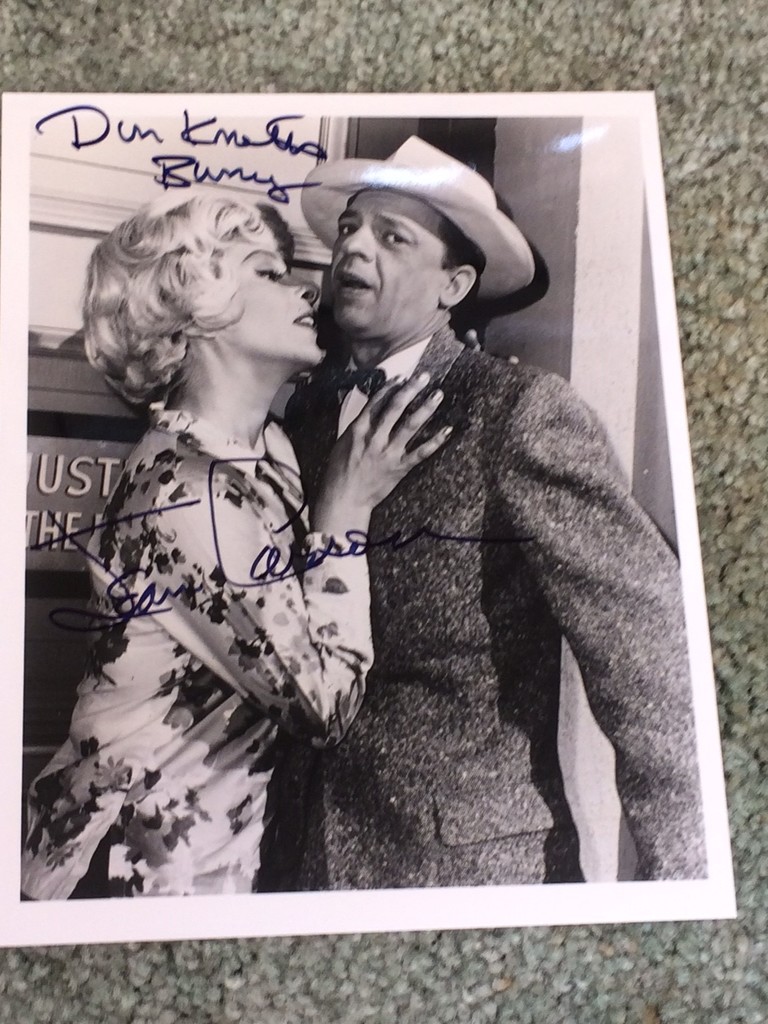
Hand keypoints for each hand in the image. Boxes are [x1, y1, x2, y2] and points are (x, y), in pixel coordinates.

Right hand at [312, 373, 451, 536]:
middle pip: (396, 407)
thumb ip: (358, 425)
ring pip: (410, 425)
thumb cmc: (339, 471)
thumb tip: (370, 408)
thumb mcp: (343, 442)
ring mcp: (389, 452)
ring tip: (438, 394)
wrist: (344, 498)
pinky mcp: (400, 467)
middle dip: (411, 389)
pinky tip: (447, 430)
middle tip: (424, 377)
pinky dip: (435, 441)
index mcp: (359, 429)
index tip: (402, 376)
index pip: (377, 401)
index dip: (391, 386)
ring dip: (426, 408)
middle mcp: (375, 437)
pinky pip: (421, 452)